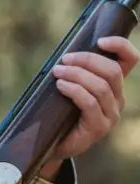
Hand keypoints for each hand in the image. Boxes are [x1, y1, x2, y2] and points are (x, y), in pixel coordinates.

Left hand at [40, 35, 138, 179]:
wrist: (52, 143)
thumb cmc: (60, 110)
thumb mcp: (70, 85)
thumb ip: (76, 70)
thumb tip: (66, 51)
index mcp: (114, 85)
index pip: (130, 60)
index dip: (120, 46)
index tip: (99, 40)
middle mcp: (117, 99)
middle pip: (112, 71)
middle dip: (87, 60)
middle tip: (64, 60)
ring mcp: (110, 115)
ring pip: (101, 87)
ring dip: (77, 74)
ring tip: (57, 72)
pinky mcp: (99, 128)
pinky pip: (90, 103)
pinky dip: (74, 90)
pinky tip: (60, 86)